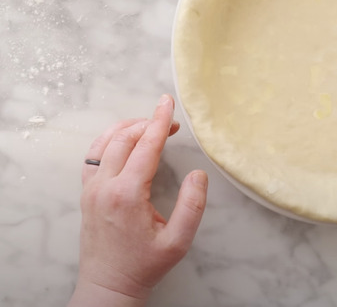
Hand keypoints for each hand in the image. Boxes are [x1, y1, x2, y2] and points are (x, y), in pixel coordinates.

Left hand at [68, 95, 207, 306]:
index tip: (168, 102)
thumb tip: (198, 174)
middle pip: (124, 138)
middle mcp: (104, 187)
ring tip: (149, 125)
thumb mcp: (179, 240)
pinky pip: (93, 157)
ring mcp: (91, 190)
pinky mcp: (86, 195)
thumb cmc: (144, 265)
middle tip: (170, 121)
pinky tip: (124, 142)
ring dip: (127, 129)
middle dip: (148, 123)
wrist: (109, 285)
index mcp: (127, 195)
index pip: (146, 147)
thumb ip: (192, 205)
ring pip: (104, 143)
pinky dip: (109, 141)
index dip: (160, 122)